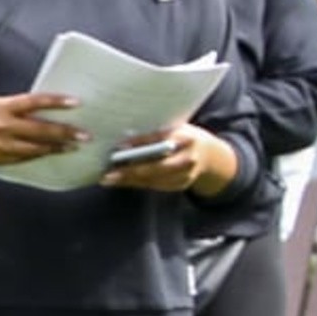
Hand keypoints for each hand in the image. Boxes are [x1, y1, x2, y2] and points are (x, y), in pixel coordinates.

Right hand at [0, 92, 82, 167]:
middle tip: (85, 135)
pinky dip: (39, 155)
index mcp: (4, 107)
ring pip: (34, 148)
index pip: (35, 102)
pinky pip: (24, 158)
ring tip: (73, 147)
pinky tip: (51, 153)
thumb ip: (22, 106)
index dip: (57, 102)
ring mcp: (0, 144)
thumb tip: (51, 106)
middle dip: (65, 133)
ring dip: (56, 148)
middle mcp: (3, 125)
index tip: (77, 102)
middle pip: (40, 129)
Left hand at [100, 122, 228, 193]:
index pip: (160, 139)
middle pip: (157, 167)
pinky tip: (122, 181)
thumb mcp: (174, 129)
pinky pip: (155, 185)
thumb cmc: (182, 137)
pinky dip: (137, 183)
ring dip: (130, 180)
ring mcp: (187, 174)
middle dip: (131, 171)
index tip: (119, 145)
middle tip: (109, 173)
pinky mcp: (181, 185)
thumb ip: (155, 134)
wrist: (207, 154)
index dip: (139, 142)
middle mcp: (189, 158)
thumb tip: (123, 140)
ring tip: (109, 178)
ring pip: (154, 179)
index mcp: (187, 138)